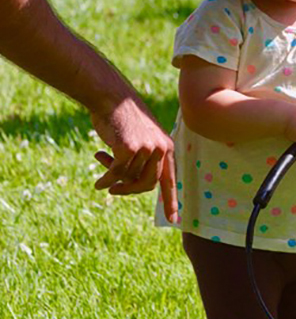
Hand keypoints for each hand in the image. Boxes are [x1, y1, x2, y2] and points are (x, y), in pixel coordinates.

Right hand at [91, 96, 177, 222]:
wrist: (112, 98)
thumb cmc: (123, 119)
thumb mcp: (140, 138)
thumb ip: (143, 159)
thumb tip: (132, 185)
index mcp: (166, 147)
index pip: (170, 179)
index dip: (171, 200)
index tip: (174, 220)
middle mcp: (160, 148)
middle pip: (147, 184)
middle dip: (129, 190)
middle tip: (114, 191)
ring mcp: (146, 148)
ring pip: (129, 178)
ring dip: (114, 176)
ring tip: (102, 163)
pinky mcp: (129, 149)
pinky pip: (116, 174)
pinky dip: (106, 179)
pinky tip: (98, 182)